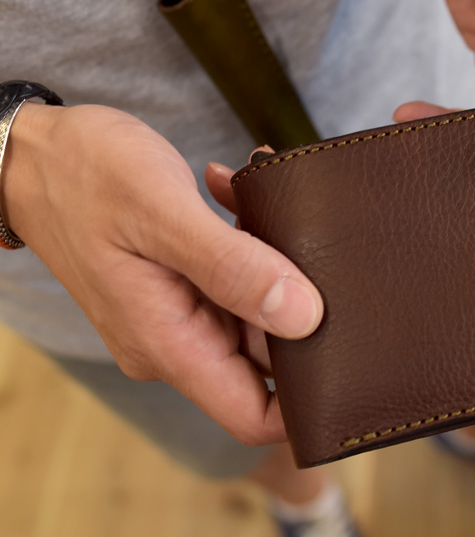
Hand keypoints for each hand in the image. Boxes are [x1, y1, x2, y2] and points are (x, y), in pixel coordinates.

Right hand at [3, 104, 323, 444]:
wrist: (35, 155)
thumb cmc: (85, 177)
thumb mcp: (161, 215)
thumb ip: (233, 268)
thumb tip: (304, 316)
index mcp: (168, 343)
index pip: (252, 413)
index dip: (305, 399)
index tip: (346, 353)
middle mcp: (175, 339)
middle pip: (266, 356)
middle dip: (299, 306)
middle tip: (315, 248)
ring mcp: (177, 312)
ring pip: (255, 308)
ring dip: (272, 260)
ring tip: (266, 203)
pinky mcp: (180, 283)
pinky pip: (234, 277)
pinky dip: (248, 240)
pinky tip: (240, 194)